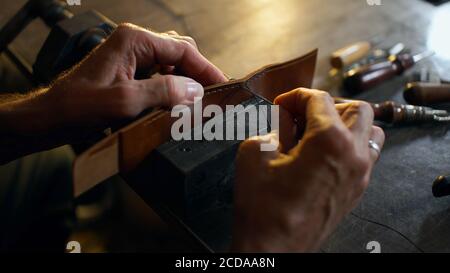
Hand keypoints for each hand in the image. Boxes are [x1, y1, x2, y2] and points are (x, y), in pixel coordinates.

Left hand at [14, 24, 226, 132]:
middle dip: (199, 74)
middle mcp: (135, 43)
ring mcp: (132, 57)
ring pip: (172, 64)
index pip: (183, 50)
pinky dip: (173, 88)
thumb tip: (196, 91)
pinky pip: (160, 75)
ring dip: (186, 82)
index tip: (223, 87)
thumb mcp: (125, 101)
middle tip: (213, 97)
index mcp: (134, 41)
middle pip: (180, 53)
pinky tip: (177, 104)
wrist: (52, 117)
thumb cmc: (78, 106)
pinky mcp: (129, 72)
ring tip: (198, 103)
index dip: (207, 69)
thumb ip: (164, 92)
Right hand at [231, 88, 384, 251]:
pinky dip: (350, 143)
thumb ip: (273, 126)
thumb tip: (284, 118)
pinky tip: (324, 153)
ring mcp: (360, 174)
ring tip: (318, 131)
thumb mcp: (256, 153)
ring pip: (369, 130)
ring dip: (346, 122)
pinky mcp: (357, 189)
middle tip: (301, 115)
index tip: (281, 105)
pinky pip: (366, 154)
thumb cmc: (263, 206)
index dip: (295, 96)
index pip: (319, 99)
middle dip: (326, 104)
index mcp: (329, 140)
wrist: (274, 248)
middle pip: (355, 108)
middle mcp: (353, 154)